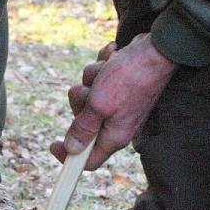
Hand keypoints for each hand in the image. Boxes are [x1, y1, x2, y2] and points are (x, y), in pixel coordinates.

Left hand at [50, 33, 176, 169]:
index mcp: (115, 136)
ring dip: (91, 79)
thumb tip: (72, 149)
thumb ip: (84, 128)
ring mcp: (119, 104)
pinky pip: (98, 79)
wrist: (156, 49)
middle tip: (89, 90)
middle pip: (83, 123)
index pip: (89, 160)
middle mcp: (117, 123)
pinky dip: (102, 67)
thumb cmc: (129, 77)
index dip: (69, 156)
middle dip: (80, 102)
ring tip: (106, 70)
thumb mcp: (99, 105)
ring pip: (88, 96)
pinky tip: (112, 58)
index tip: (53, 144)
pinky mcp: (119, 86)